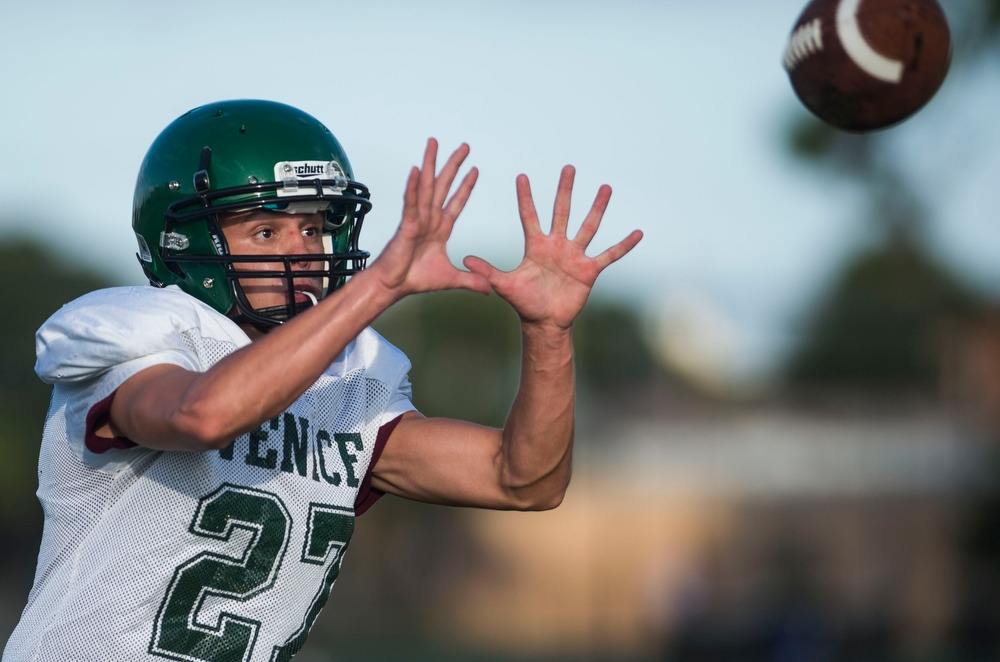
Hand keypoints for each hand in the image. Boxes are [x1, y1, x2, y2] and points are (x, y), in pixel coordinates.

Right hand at [369, 138, 490, 297]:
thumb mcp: (451, 280)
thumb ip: (471, 281)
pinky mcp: (406, 225)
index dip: (466, 186)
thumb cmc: (414, 279)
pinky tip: (417, 170)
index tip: (475, 170)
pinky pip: (411, 203)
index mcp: (439, 229)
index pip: (456, 202)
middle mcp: (429, 219)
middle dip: (453, 165)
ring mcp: (417, 220)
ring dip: (431, 164)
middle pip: (443, 185)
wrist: (393, 287)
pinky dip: (413, 187)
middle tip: (464, 146)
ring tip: (435, 144)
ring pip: (426, 186)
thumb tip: (489, 288)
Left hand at [464, 166, 642, 330]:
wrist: (545, 323)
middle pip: (562, 212)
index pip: (529, 216)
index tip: (521, 176)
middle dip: (564, 190)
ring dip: (597, 208)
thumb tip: (464, 259)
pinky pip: (609, 255)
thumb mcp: (505, 285)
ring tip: (605, 187)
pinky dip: (623, 245)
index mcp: (536, 246)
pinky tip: (638, 233)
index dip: (525, 197)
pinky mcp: (590, 270)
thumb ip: (487, 271)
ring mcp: (575, 255)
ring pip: (588, 226)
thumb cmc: (524, 304)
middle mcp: (557, 245)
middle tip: (568, 168)